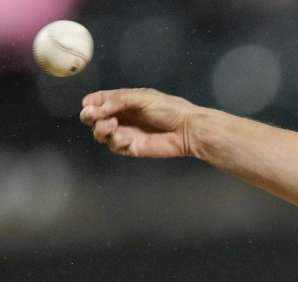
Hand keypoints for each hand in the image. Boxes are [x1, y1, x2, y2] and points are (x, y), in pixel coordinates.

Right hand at [79, 88, 199, 157]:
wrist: (186, 129)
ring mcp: (124, 132)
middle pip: (93, 119)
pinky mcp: (130, 147)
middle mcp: (120, 116)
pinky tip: (128, 139)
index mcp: (122, 101)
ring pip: (100, 133)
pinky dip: (116, 141)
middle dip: (89, 117)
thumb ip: (118, 101)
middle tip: (95, 117)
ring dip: (101, 129)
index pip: (97, 101)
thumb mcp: (142, 97)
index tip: (90, 106)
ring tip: (113, 126)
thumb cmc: (168, 109)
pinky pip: (114, 146)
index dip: (90, 104)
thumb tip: (94, 108)